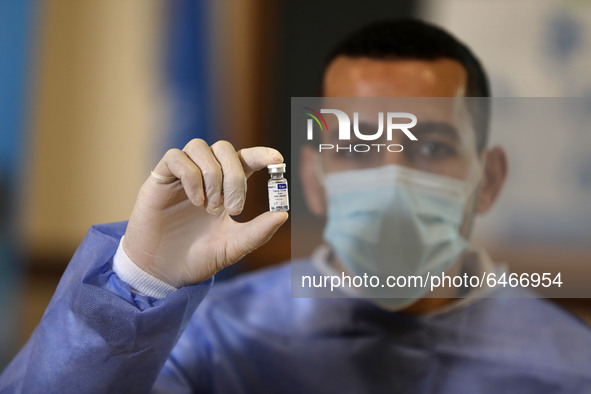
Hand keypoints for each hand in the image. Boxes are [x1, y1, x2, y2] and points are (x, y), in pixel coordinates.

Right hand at [122, 139, 288, 287]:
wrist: (163, 272)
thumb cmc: (198, 258)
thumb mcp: (234, 247)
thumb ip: (258, 232)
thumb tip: (283, 214)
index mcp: (225, 187)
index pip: (244, 159)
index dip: (261, 154)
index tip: (277, 160)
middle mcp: (205, 175)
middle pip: (224, 149)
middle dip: (234, 176)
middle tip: (233, 208)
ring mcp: (182, 175)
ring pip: (200, 147)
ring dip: (212, 175)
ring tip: (210, 207)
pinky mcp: (160, 178)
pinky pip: (175, 157)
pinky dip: (191, 175)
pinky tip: (195, 201)